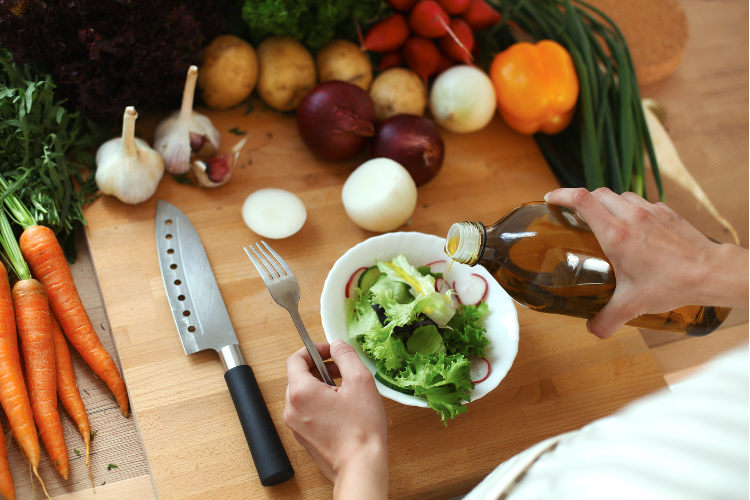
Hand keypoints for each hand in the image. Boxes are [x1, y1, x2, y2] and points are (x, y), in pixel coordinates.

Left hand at [284, 339, 388, 499]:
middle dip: (323, 369)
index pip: (296, 359)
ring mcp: (296, 426)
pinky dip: (325, 405)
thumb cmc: (361, 429)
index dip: (314, 350)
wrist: (360, 467)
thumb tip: (337, 345)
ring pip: (306, 395)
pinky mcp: (304, 438)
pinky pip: (310, 412)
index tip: (330, 351)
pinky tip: (348, 412)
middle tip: (344, 371)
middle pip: (301, 377)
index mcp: (301, 392)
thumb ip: (346, 356)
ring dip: (326, 388)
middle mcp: (292, 409)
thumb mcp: (360, 381)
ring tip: (351, 394)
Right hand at [545, 188, 748, 337]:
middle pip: (597, 193)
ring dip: (607, 203)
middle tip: (573, 213)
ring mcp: (650, 210)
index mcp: (614, 232)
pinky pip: (641, 203)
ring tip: (604, 220)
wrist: (710, 273)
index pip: (580, 199)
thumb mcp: (631, 305)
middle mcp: (630, 215)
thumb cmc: (671, 284)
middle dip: (581, 200)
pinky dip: (631, 209)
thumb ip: (606, 319)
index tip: (550, 199)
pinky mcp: (666, 212)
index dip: (560, 195)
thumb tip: (592, 329)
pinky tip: (635, 228)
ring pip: (620, 195)